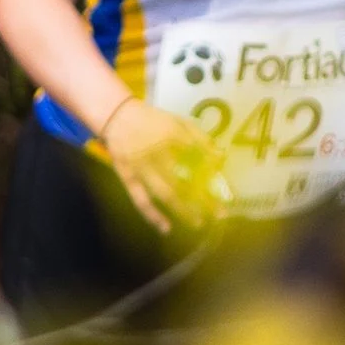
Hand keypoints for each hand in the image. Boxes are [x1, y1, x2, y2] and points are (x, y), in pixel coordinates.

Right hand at [101, 97, 223, 233]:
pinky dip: (152, 215)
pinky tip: (165, 228)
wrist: (117, 116)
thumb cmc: (154, 121)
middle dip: (204, 199)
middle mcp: (158, 153)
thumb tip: (220, 156)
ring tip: (199, 223)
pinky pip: (140, 199)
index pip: (200, 160)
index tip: (227, 190)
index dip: (214, 175)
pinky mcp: (127, 177)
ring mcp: (141, 167)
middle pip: (185, 181)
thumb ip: (201, 137)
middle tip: (220, 214)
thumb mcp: (180, 121)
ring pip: (164, 193)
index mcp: (174, 136)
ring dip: (183, 210)